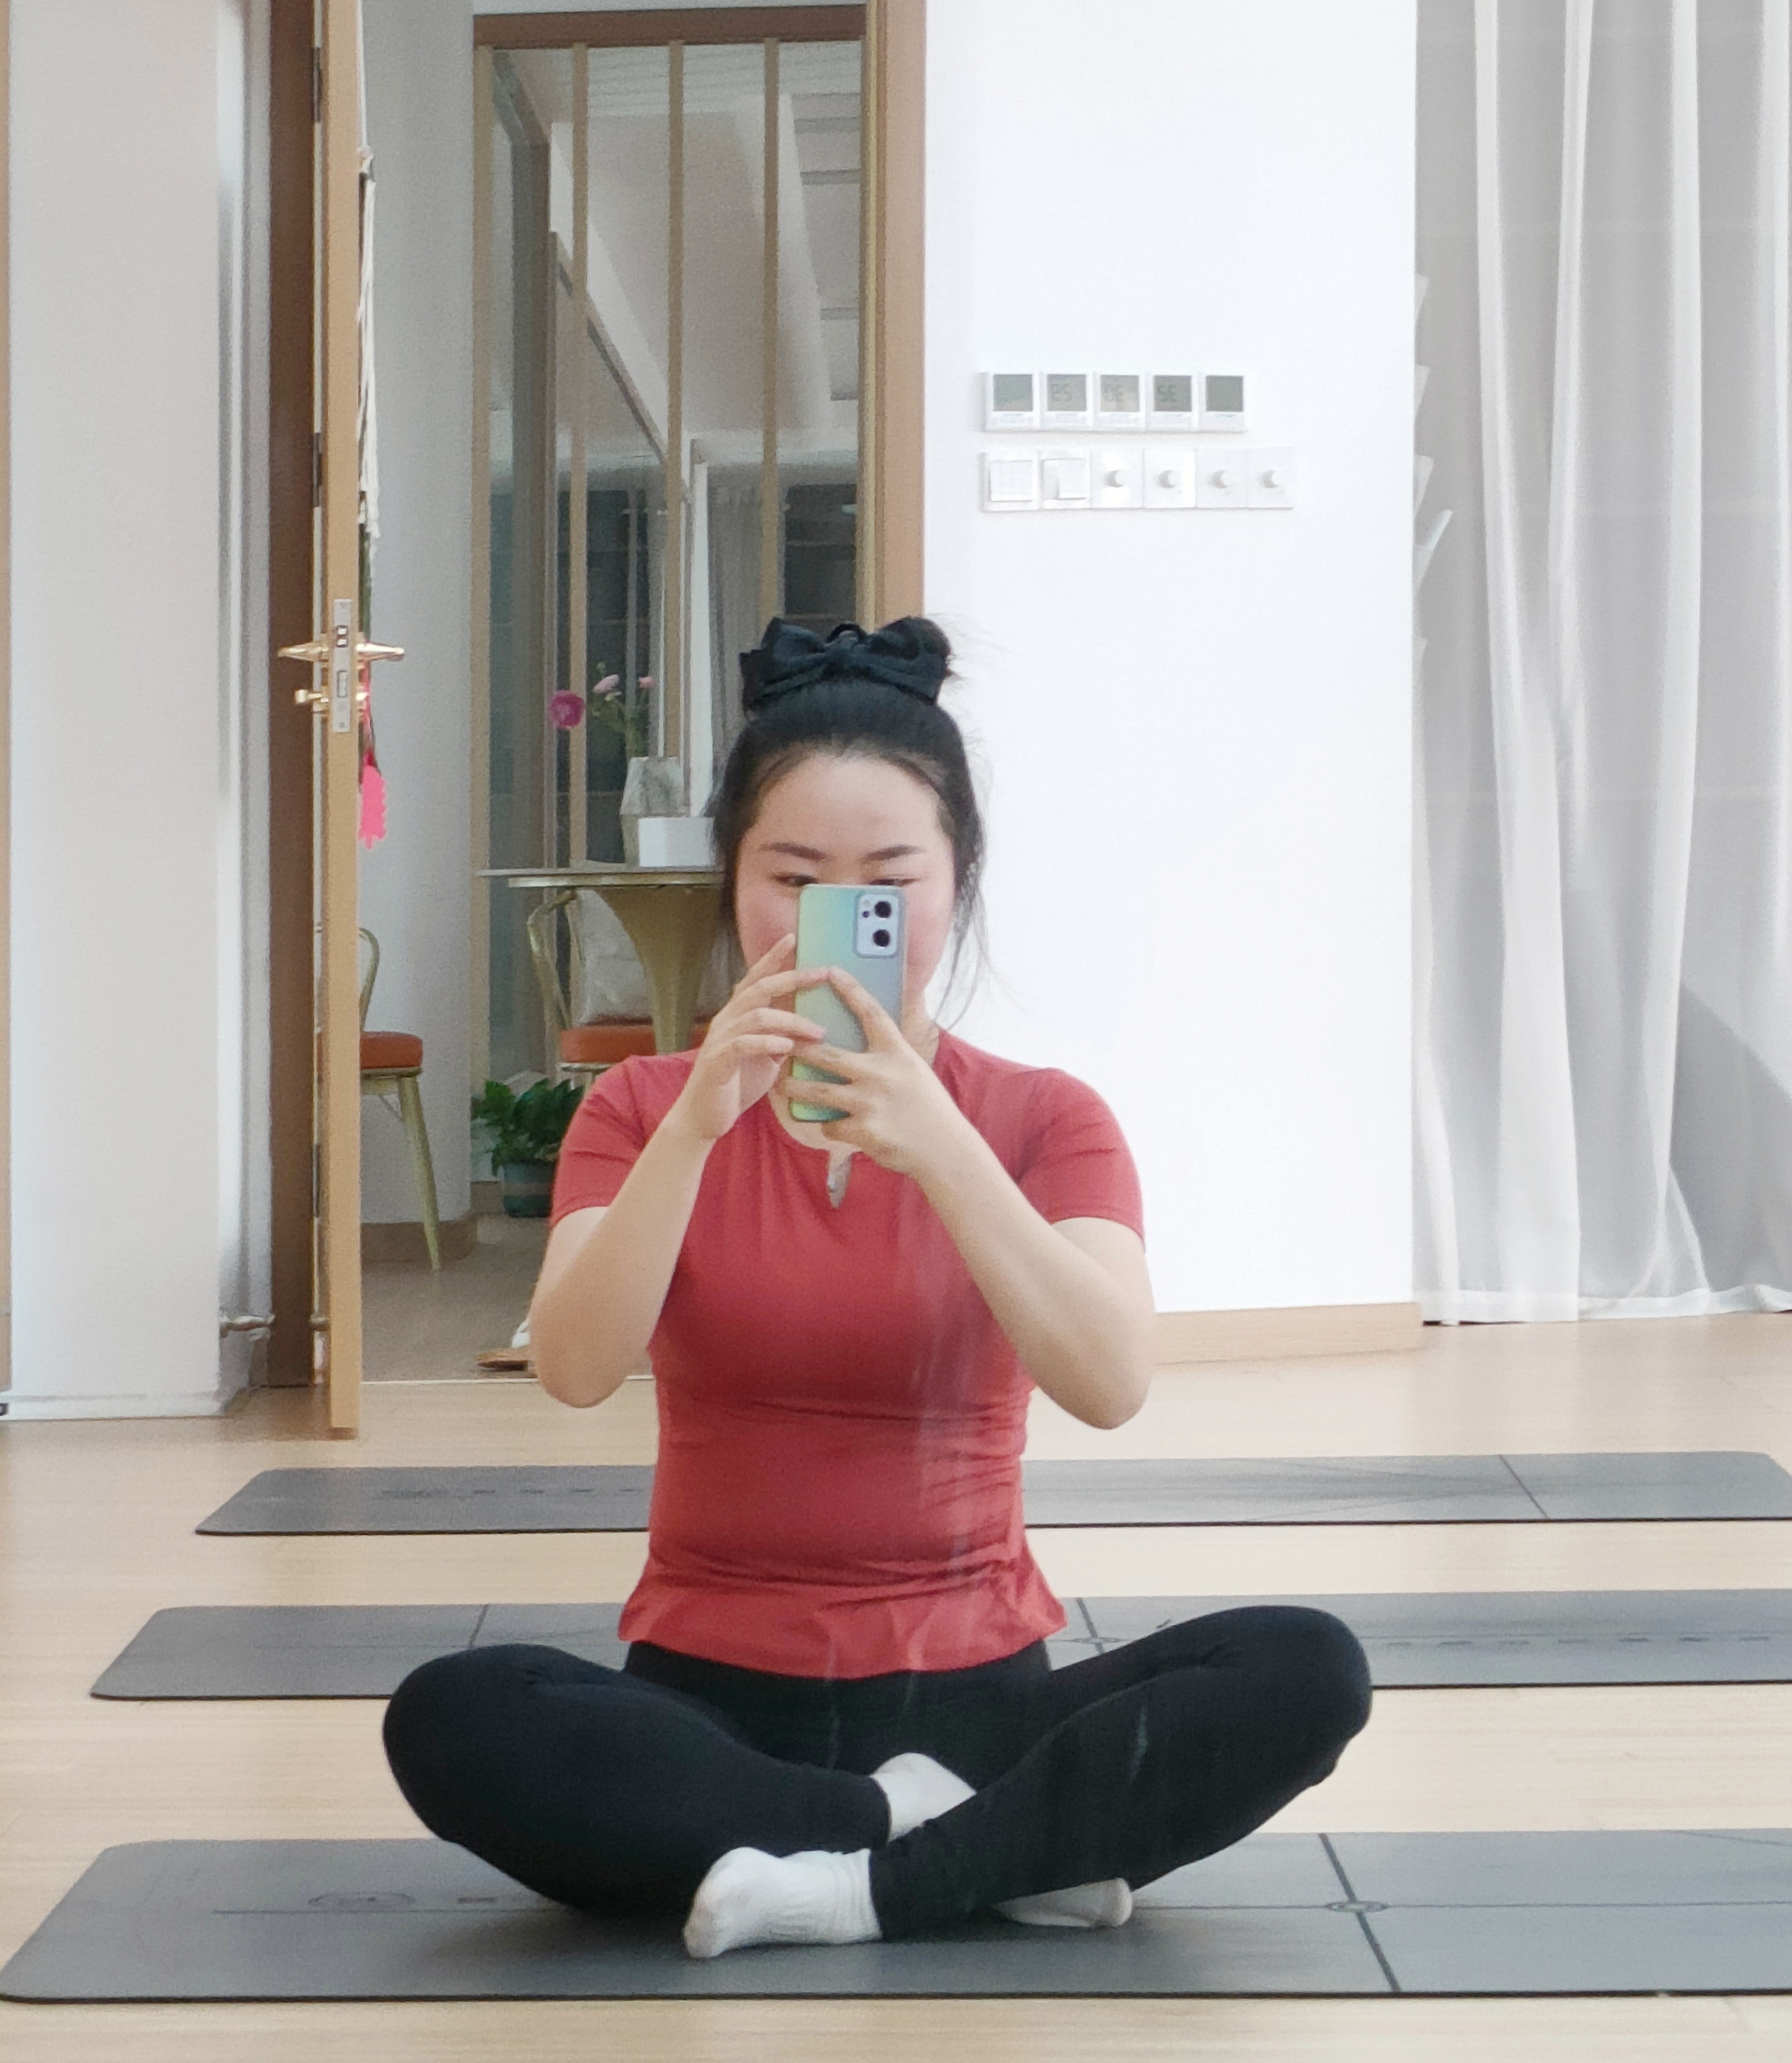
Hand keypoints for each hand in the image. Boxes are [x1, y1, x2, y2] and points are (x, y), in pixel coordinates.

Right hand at [667, 936, 825, 1143]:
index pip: (756, 978)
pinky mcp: (717, 1062)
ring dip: (790, 1020)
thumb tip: (812, 1028)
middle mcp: (727, 1020)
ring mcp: (720, 1039)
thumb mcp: (768, 1059)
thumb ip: (784, 1038)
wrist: (704, 1118)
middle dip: (792, 978)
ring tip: (817, 1031)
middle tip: (822, 973)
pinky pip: (743, 1044)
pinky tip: (787, 1048)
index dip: (773, 957)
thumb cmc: (736, 1085)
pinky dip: (767, 1043)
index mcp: (737, 1015)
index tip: (793, 937)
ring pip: (756, 1015)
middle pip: (760, 988)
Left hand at [778, 968, 974, 1181]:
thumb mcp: (913, 1070)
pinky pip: (830, 1125)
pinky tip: (835, 1126)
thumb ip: (887, 1055)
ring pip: (816, 1090)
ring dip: (796, 1087)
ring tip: (784, 1084)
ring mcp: (870, 1102)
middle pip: (825, 1053)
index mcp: (897, 1053)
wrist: (944, 1149)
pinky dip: (828, 1126)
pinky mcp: (863, 1130)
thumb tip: (865, 1036)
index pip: (871, 1013)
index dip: (851, 990)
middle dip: (798, 1048)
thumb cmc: (927, 1108)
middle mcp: (881, 1073)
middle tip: (780, 1042)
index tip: (832, 971)